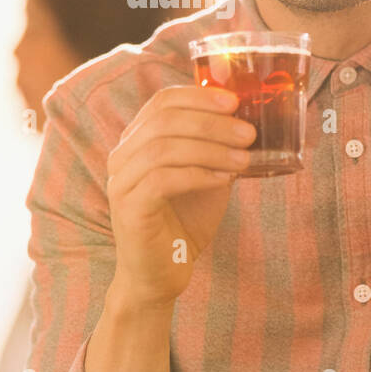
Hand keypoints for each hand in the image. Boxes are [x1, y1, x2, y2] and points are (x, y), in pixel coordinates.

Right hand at [104, 85, 255, 308]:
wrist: (161, 275)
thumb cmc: (184, 223)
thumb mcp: (207, 176)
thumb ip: (217, 148)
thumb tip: (248, 122)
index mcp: (137, 140)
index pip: (162, 101)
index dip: (199, 96)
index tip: (235, 101)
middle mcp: (122, 155)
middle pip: (164, 120)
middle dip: (211, 122)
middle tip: (248, 133)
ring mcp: (121, 181)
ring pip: (164, 147)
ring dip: (211, 149)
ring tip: (244, 159)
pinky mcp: (128, 208)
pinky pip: (162, 179)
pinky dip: (198, 174)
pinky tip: (224, 180)